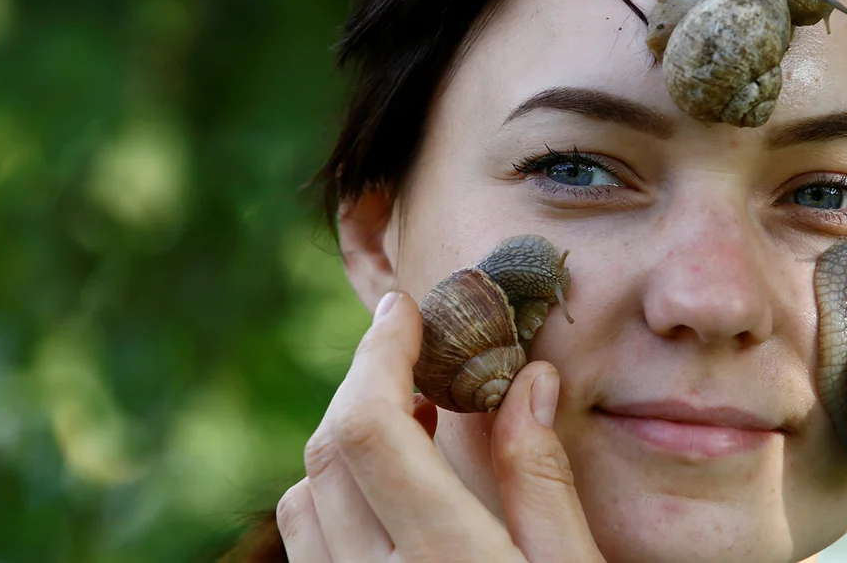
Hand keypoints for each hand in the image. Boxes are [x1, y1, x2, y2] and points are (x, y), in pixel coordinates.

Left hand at [276, 291, 604, 561]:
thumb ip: (543, 480)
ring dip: (347, 440)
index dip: (379, 353)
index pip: (371, 428)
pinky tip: (389, 492)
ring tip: (411, 423)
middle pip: (330, 449)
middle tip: (414, 356)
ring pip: (302, 497)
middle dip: (365, 382)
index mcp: (447, 558)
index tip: (404, 310)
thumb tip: (530, 378)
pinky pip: (305, 542)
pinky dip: (332, 495)